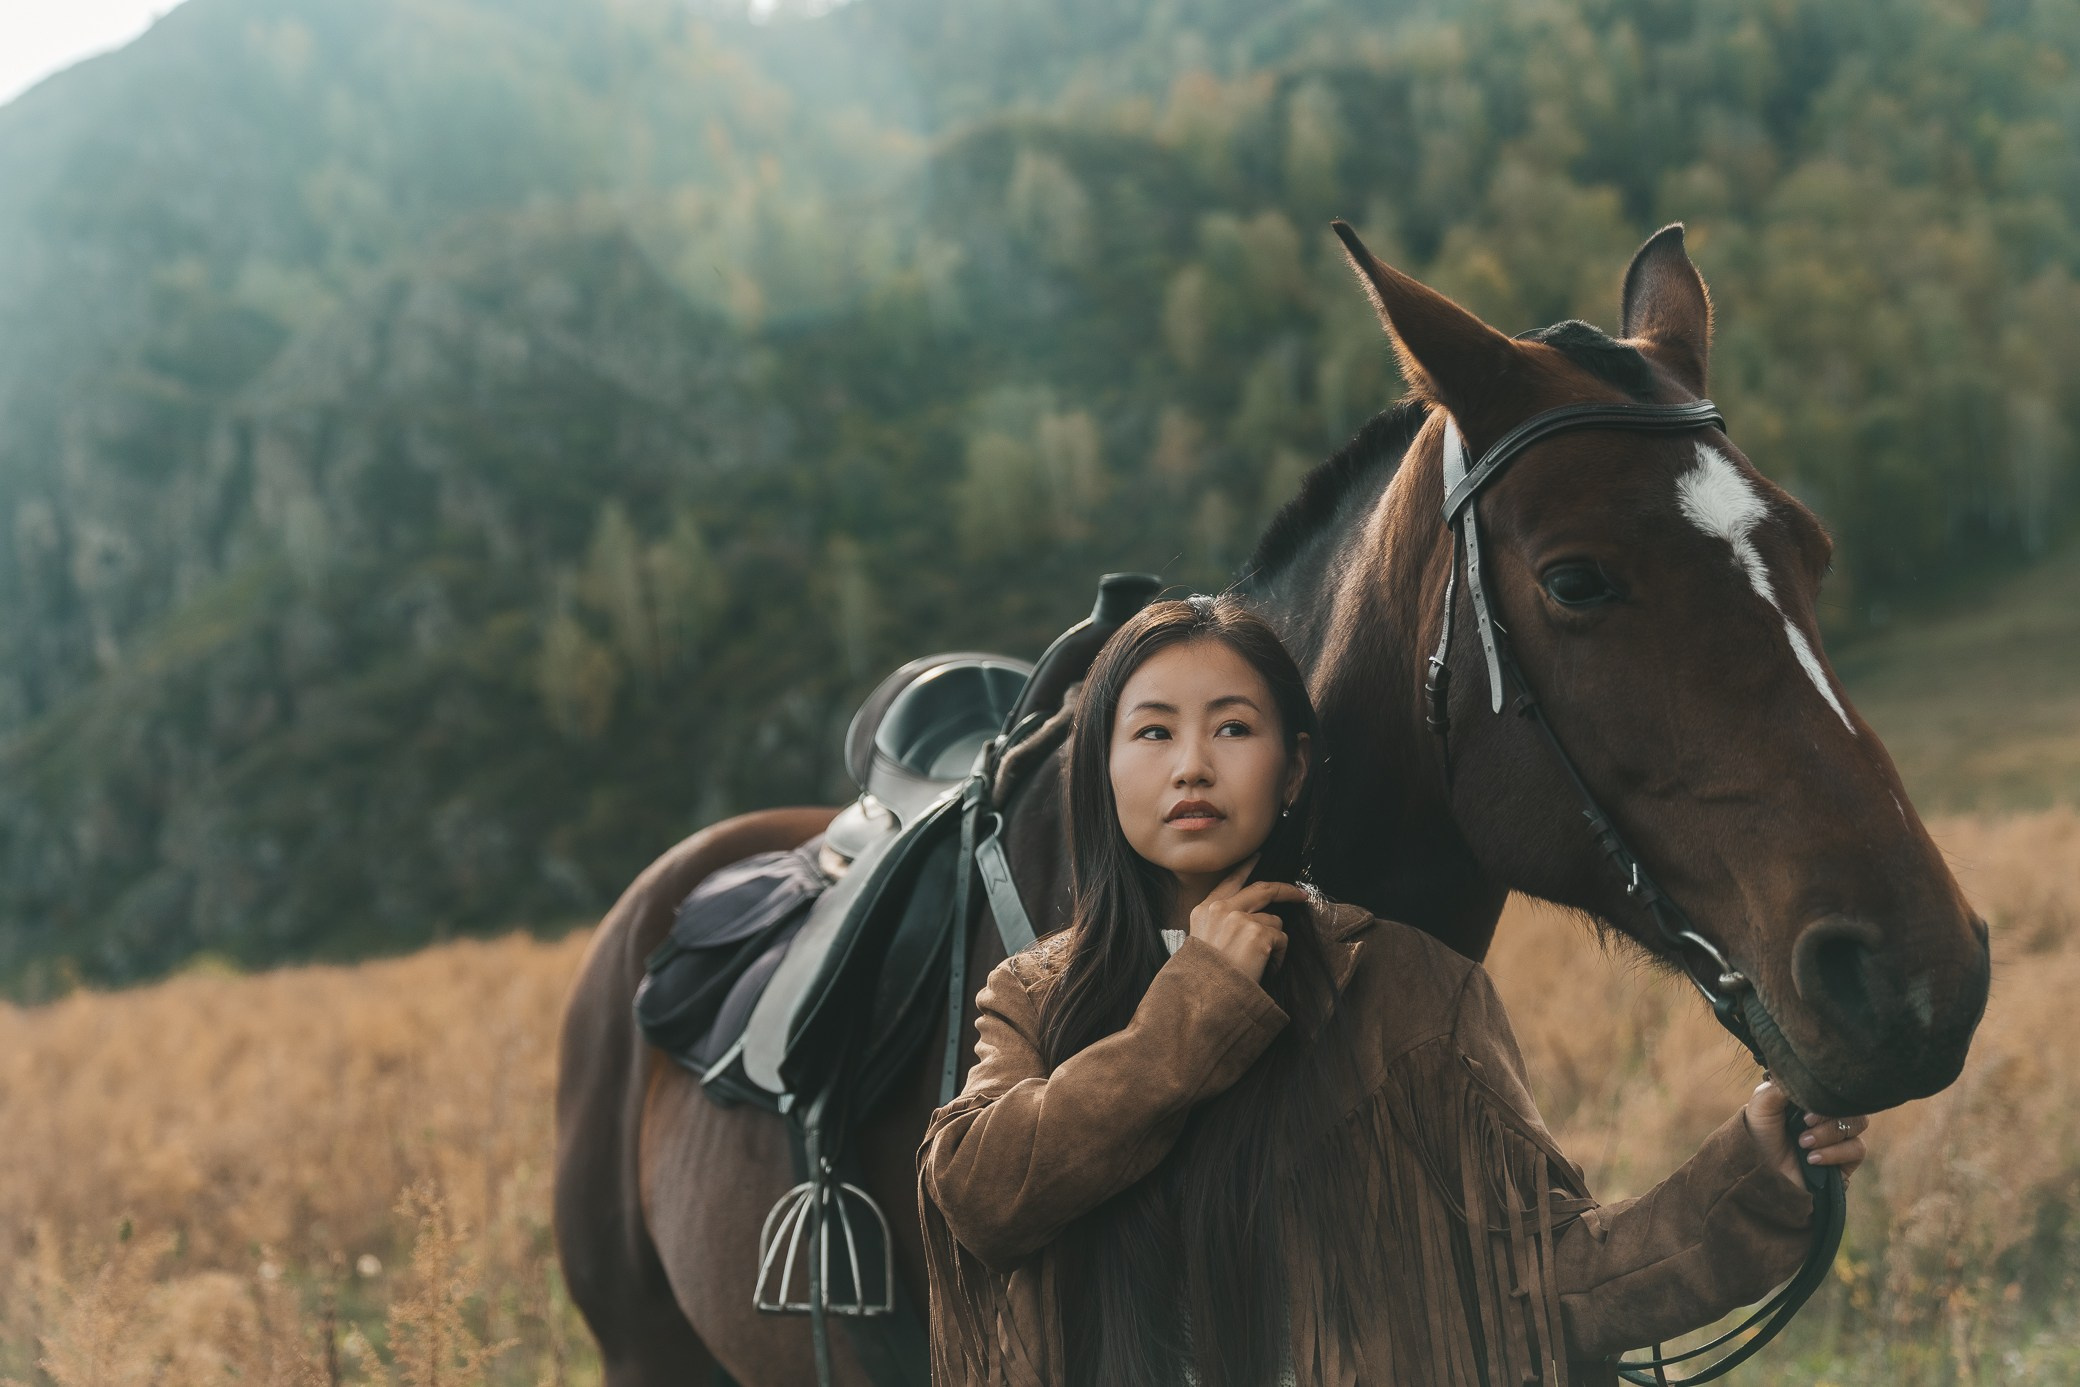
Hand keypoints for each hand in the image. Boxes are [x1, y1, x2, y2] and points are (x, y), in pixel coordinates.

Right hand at [1188, 856, 1308, 983]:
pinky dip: (1278, 956)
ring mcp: (1240, 920)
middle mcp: (1221, 909)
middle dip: (1285, 890)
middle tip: (1300, 894)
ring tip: (1259, 961)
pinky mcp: (1258, 934)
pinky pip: (1282, 940)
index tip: (1258, 858)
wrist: (1203, 999)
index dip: (1246, 868)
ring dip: (1273, 940)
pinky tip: (1264, 968)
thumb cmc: (1204, 976)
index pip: (1230, 881)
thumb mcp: (1201, 941)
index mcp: (1203, 910)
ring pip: (1274, 921)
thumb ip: (1219, 922)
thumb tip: (1251, 914)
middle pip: (1262, 889)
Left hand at [1743, 1079, 1867, 1186]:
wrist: (1760, 1175)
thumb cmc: (1758, 1137)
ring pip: (1857, 1123)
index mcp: (1810, 1099)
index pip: (1832, 1086)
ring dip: (1829, 1133)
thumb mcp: (1762, 1105)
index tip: (1804, 1105)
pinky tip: (1812, 1159)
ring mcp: (1838, 1138)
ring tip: (1803, 1143)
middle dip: (1828, 1113)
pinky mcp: (1846, 1161)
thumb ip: (1782, 1086)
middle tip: (1804, 1122)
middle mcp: (1827, 1116)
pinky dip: (1835, 1152)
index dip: (1823, 1092)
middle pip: (1850, 1103)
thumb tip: (1802, 1072)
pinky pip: (1857, 1148)